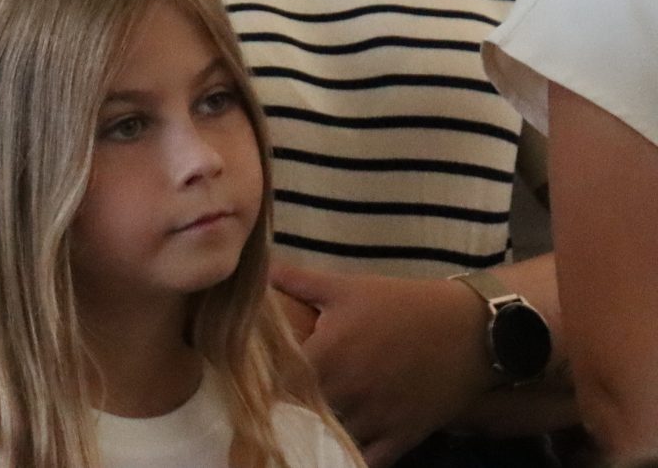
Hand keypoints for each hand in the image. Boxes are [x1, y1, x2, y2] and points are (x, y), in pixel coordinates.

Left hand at [272, 262, 491, 465]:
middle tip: (269, 406)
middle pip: (300, 414)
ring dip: (315, 435)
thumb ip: (297, 280)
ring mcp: (377, 418)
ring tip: (298, 428)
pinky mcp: (404, 436)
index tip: (244, 380)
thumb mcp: (347, 286)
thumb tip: (256, 266)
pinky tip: (335, 450)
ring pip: (331, 439)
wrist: (471, 329)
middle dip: (283, 411)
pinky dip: (352, 459)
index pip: (275, 380)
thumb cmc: (404, 304)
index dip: (257, 382)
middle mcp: (348, 392)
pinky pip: (371, 461)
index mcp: (328, 354)